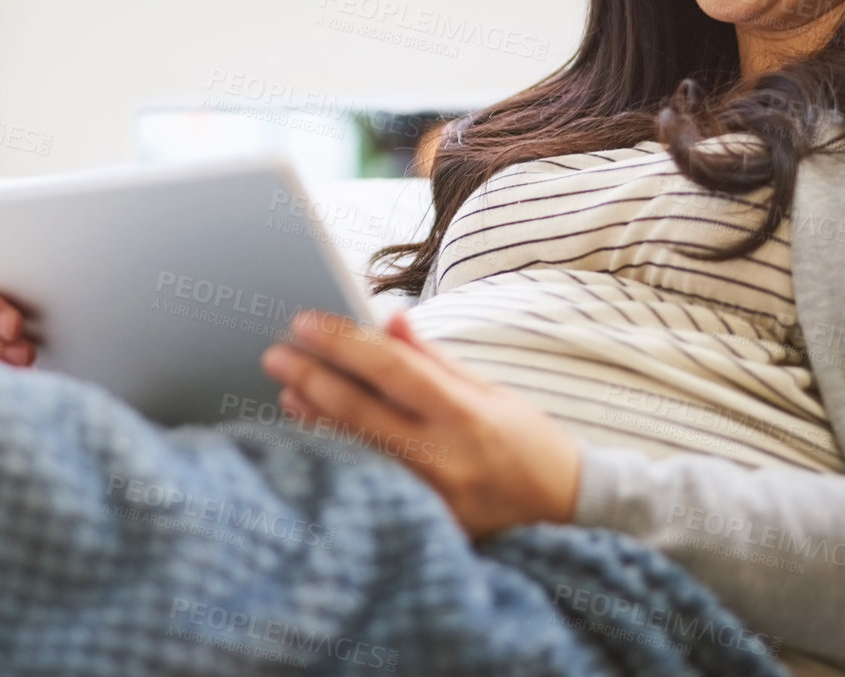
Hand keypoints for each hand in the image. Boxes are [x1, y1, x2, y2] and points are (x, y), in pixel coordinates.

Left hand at [260, 308, 580, 540]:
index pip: (391, 369)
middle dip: (312, 377)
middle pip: (360, 411)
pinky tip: (314, 434)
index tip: (306, 323)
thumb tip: (390, 319)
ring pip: (355, 451)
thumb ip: (434, 359)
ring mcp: (430, 499)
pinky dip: (339, 454)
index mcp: (464, 414)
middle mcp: (445, 458)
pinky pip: (368, 483)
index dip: (343, 343)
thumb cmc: (528, 443)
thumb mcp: (491, 391)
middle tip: (277, 354)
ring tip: (289, 389)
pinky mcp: (423, 526)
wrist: (568, 512)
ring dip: (314, 416)